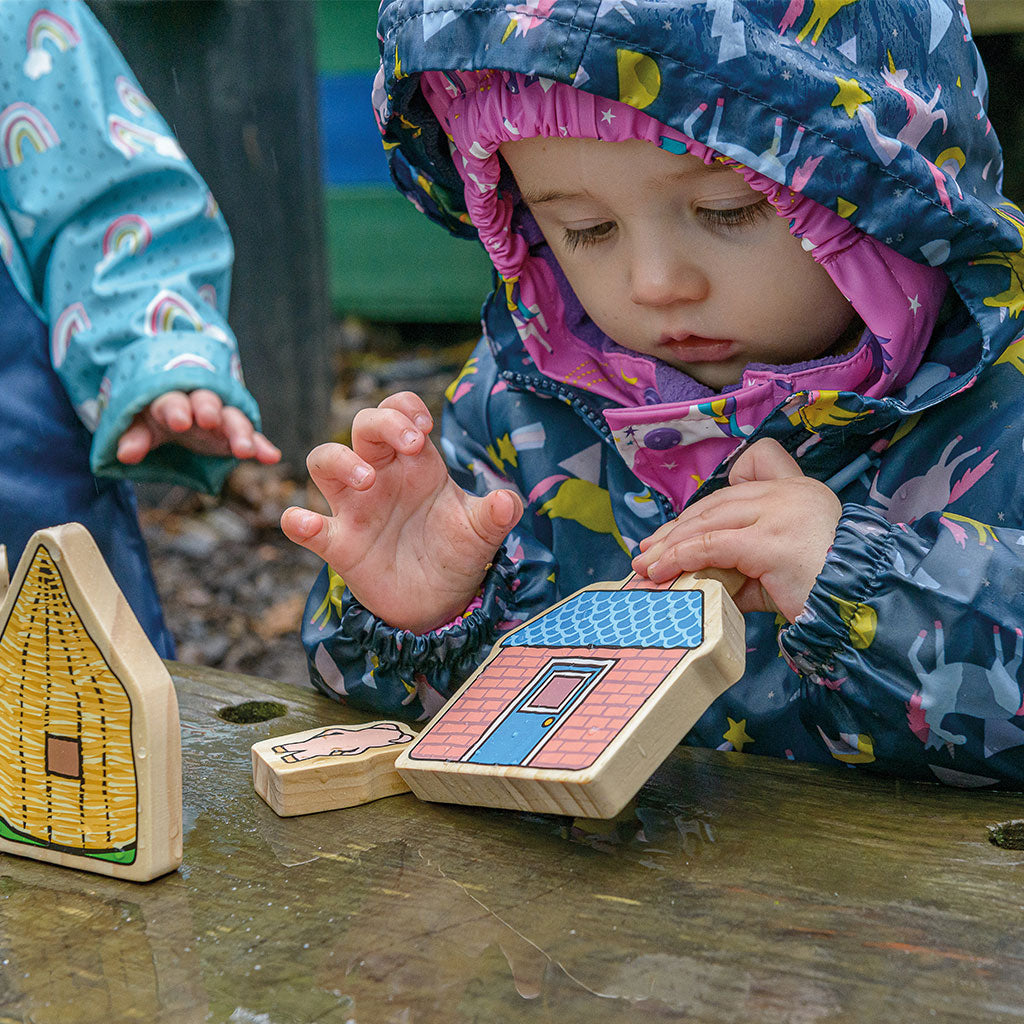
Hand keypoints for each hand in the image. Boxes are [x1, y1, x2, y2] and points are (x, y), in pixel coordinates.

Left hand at [117, 389, 280, 464]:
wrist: (178, 405)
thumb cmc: (155, 416)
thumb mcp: (141, 425)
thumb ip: (134, 438)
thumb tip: (124, 455)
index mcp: (171, 398)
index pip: (172, 401)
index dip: (176, 409)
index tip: (180, 422)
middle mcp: (199, 403)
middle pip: (206, 402)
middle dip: (209, 410)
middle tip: (210, 420)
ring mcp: (221, 417)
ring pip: (232, 419)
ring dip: (239, 432)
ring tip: (244, 450)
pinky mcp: (235, 433)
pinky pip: (251, 438)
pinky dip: (261, 446)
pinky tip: (270, 456)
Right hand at [280, 391, 522, 633]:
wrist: (441, 601)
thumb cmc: (457, 552)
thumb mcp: (482, 533)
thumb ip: (496, 515)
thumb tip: (507, 501)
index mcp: (416, 464)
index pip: (398, 412)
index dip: (405, 408)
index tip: (425, 428)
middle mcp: (382, 476)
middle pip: (363, 425)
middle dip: (383, 422)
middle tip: (411, 445)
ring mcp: (356, 509)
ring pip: (324, 461)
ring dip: (340, 461)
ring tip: (368, 480)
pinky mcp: (340, 545)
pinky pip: (308, 528)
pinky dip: (298, 522)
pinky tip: (304, 522)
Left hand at [630, 438, 840, 621]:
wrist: (861, 607)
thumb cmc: (824, 591)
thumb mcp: (780, 568)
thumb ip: (744, 564)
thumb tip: (698, 577)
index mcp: (800, 490)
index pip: (753, 465)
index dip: (718, 492)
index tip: (692, 519)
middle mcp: (790, 493)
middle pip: (718, 501)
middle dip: (678, 527)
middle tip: (649, 550)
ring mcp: (780, 512)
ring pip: (708, 520)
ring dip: (671, 544)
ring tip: (647, 565)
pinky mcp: (768, 540)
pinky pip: (711, 544)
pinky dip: (680, 557)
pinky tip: (663, 570)